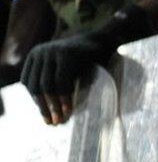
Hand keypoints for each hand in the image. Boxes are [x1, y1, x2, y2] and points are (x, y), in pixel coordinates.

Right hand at [20, 5, 151, 124]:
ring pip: (33, 83)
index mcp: (68, 53)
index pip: (62, 81)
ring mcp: (39, 52)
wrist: (90, 38)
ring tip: (48, 120)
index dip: (64, 100)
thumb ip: (113, 69)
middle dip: (50, 105)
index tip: (67, 115)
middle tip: (56, 123)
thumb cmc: (103, 53)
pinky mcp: (32, 56)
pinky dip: (33, 94)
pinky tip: (42, 107)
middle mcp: (50, 51)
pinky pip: (27, 79)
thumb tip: (127, 77)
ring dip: (40, 104)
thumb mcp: (108, 59)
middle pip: (45, 84)